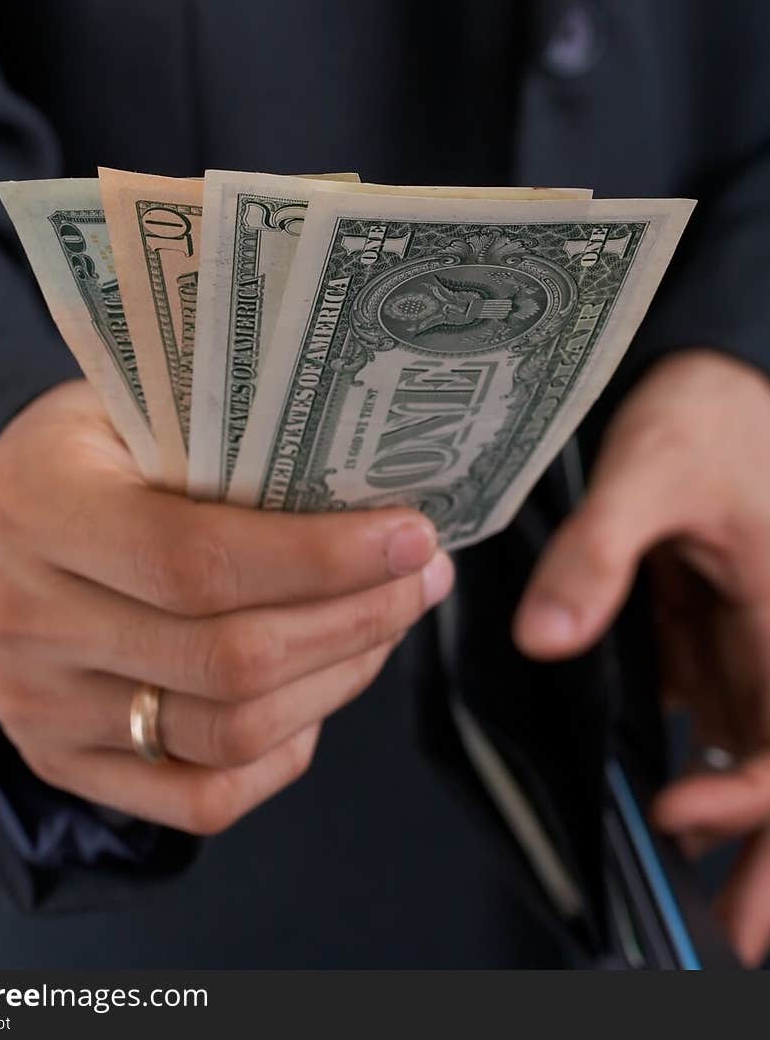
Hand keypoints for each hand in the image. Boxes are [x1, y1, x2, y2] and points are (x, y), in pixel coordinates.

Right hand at [0, 379, 452, 835]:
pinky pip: (203, 797)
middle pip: (227, 659)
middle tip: (423, 579)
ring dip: (336, 680)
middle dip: (355, 621)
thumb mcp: (144, 406)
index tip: (412, 538)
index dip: (322, 560)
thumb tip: (385, 482)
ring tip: (387, 622)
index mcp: (38, 503)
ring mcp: (35, 705)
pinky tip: (321, 688)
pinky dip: (286, 751)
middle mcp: (21, 616)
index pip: (196, 559)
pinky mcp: (62, 763)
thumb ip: (236, 441)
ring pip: (229, 732)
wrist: (15, 512)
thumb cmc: (103, 444)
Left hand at [512, 349, 769, 965]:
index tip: (686, 816)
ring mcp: (754, 630)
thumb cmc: (705, 403)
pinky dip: (706, 749)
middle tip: (734, 930)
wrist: (712, 364)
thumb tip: (547, 636)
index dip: (756, 800)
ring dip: (736, 810)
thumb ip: (600, 552)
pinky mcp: (719, 618)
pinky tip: (681, 791)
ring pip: (755, 740)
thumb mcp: (651, 468)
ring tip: (700, 876)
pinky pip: (720, 700)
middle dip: (768, 847)